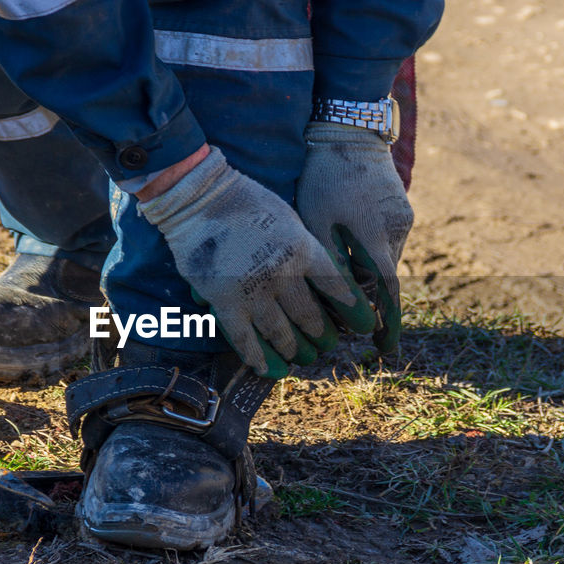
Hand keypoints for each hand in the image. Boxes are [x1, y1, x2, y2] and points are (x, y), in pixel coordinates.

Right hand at [138, 146, 374, 376]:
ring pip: (281, 333)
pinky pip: (244, 339)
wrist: (197, 195)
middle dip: (323, 335)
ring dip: (294, 350)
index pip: (337, 288)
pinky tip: (268, 368)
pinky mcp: (225, 301)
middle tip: (328, 344)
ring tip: (302, 357)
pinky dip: (258, 357)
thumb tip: (325, 277)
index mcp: (302, 248)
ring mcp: (253, 290)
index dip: (354, 311)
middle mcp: (282, 273)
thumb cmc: (245, 200)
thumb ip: (305, 247)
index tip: (365, 325)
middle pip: (311, 316)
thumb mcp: (288, 217)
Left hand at [297, 122, 414, 351]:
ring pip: (384, 260)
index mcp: (376, 236)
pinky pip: (385, 240)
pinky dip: (368, 252)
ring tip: (337, 276)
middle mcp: (397, 230)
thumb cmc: (322, 176)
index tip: (383, 350)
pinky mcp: (401, 206)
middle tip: (343, 317)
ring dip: (365, 273)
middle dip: (366, 300)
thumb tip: (342, 308)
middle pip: (383, 279)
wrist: (348, 128)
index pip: (386, 294)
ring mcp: (402, 217)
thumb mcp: (316, 222)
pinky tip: (345, 245)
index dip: (386, 324)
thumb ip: (331, 265)